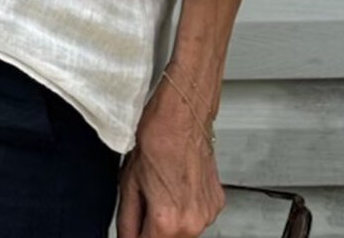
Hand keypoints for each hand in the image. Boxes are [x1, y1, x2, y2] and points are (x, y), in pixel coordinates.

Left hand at [117, 77, 224, 237]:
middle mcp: (194, 222)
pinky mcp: (217, 203)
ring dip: (168, 220)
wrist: (182, 117)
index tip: (131, 231)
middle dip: (151, 229)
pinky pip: (196, 216)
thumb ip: (127, 220)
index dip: (134, 237)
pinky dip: (184, 208)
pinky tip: (175, 186)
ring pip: (182, 231)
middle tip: (143, 202)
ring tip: (159, 190)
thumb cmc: (156, 140)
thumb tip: (126, 237)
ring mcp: (209, 213)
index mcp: (168, 220)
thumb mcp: (129, 183)